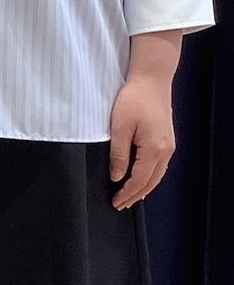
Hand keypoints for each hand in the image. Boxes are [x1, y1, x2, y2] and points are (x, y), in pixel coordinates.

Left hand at [108, 74, 175, 209]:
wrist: (152, 79)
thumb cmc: (134, 99)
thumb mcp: (119, 127)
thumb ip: (118, 154)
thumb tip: (117, 176)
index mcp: (154, 149)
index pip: (139, 180)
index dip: (126, 193)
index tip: (115, 201)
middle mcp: (166, 150)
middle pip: (151, 182)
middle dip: (135, 195)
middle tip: (121, 205)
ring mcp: (169, 145)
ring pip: (157, 175)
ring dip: (143, 188)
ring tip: (130, 197)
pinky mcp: (167, 139)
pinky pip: (160, 165)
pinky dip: (150, 176)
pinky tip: (141, 179)